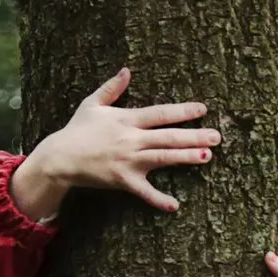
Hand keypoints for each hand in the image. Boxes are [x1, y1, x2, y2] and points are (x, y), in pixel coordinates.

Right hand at [11, 67, 219, 219]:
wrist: (60, 157)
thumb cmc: (77, 130)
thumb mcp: (92, 104)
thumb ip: (112, 88)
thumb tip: (127, 70)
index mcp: (127, 119)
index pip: (161, 113)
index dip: (182, 111)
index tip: (202, 109)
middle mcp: (131, 139)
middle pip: (168, 136)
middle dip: (194, 135)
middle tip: (217, 136)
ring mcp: (128, 161)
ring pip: (163, 158)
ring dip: (185, 157)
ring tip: (207, 157)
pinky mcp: (123, 180)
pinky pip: (144, 192)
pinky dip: (158, 199)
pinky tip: (175, 205)